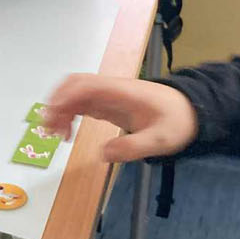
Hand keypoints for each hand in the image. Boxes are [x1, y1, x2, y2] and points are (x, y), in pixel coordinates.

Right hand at [41, 73, 198, 161]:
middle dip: (57, 102)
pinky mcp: (108, 104)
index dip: (66, 96)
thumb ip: (133, 147)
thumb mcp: (160, 140)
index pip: (87, 85)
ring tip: (56, 134)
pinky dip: (68, 114)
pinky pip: (81, 103)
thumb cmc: (177, 121)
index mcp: (122, 92)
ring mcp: (109, 95)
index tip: (53, 115)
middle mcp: (111, 89)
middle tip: (49, 129)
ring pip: (75, 93)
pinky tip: (67, 132)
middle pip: (75, 84)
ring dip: (60, 109)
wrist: (190, 111)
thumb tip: (103, 154)